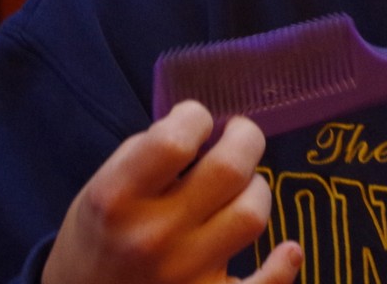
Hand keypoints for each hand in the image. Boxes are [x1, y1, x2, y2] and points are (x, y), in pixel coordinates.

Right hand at [43, 101, 302, 282]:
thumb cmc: (99, 235)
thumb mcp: (102, 185)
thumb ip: (149, 152)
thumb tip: (206, 126)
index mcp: (117, 199)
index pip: (174, 140)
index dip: (196, 117)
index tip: (198, 120)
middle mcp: (151, 236)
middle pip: (228, 170)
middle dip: (245, 138)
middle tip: (239, 136)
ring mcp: (182, 274)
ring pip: (252, 214)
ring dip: (255, 190)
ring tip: (241, 188)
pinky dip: (282, 268)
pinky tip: (287, 251)